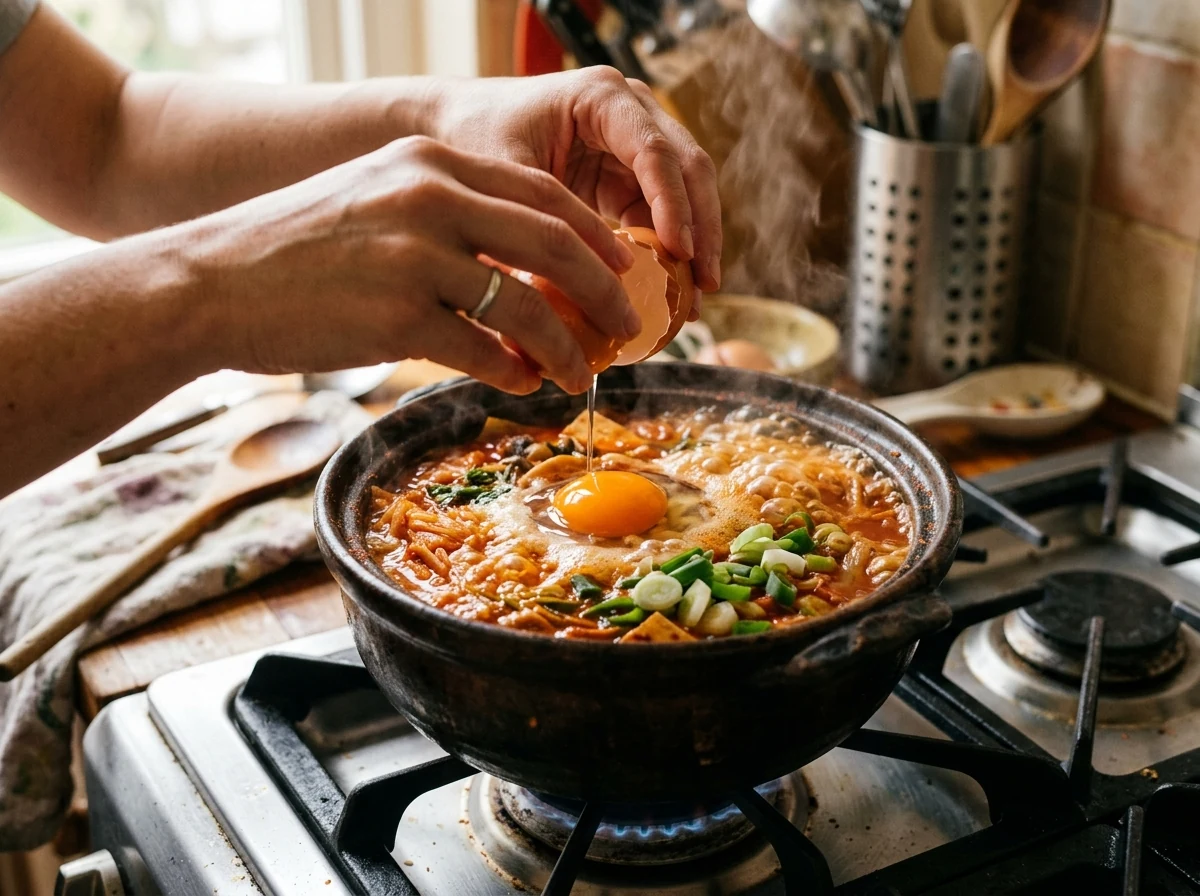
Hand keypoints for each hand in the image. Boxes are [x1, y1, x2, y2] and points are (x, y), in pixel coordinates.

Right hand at [187, 136, 641, 393]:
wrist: (210, 282)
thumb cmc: (296, 250)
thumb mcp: (376, 201)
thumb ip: (447, 219)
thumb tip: (522, 271)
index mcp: (430, 159)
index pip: (541, 192)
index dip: (594, 236)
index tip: (622, 270)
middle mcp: (428, 196)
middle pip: (553, 243)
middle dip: (604, 292)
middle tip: (625, 327)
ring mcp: (413, 255)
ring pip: (526, 305)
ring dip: (565, 347)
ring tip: (580, 374)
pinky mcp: (395, 316)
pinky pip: (481, 349)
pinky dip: (513, 370)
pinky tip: (522, 383)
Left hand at [430, 67, 722, 315]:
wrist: (458, 127)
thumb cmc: (474, 137)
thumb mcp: (502, 177)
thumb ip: (539, 220)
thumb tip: (565, 290)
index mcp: (602, 97)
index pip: (655, 151)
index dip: (674, 203)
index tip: (679, 253)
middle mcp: (631, 111)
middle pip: (689, 168)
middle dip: (701, 229)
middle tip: (704, 284)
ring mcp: (635, 143)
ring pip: (687, 193)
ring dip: (694, 246)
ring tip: (695, 301)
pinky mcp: (629, 177)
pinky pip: (662, 215)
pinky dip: (669, 254)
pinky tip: (673, 295)